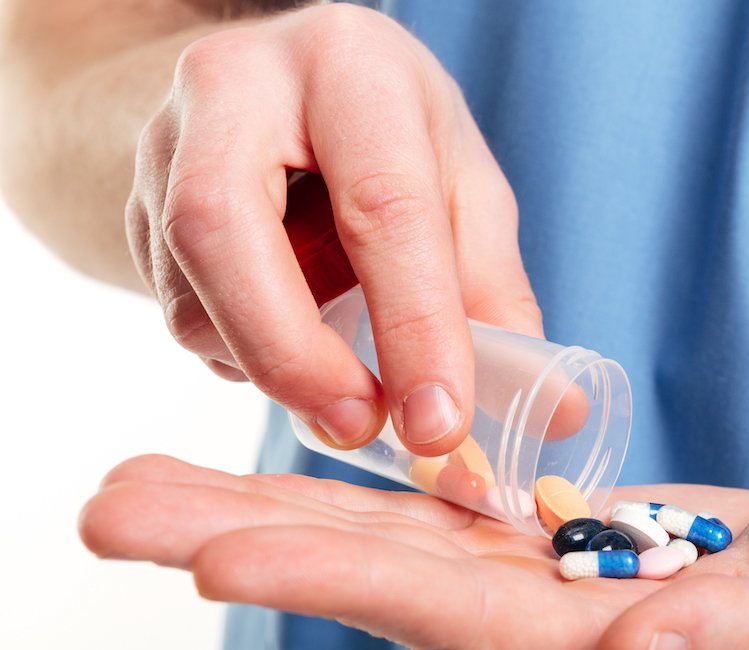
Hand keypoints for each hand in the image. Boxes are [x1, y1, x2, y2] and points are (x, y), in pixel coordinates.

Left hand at [80, 455, 748, 649]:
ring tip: (157, 488)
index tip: (222, 560)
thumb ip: (738, 646)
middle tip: (119, 511)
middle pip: (390, 587)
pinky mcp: (562, 542)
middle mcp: (557, 631)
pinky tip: (282, 460)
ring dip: (277, 512)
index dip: (345, 588)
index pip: (461, 624)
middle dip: (257, 546)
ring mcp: (552, 586)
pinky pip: (445, 512)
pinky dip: (358, 486)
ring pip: (398, 546)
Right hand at [127, 4, 540, 454]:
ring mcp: (165, 142)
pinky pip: (178, 310)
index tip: (439, 423)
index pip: (381, 202)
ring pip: (189, 286)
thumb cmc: (390, 139)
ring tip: (343, 388)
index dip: (413, 324)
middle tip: (360, 426)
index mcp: (350, 68)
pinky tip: (293, 342)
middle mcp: (237, 86)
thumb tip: (556, 413)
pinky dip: (243, 354)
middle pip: (224, 229)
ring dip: (270, 365)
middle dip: (295, 354)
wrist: (278, 96)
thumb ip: (499, 293)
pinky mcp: (134, 202)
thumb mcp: (462, 186)